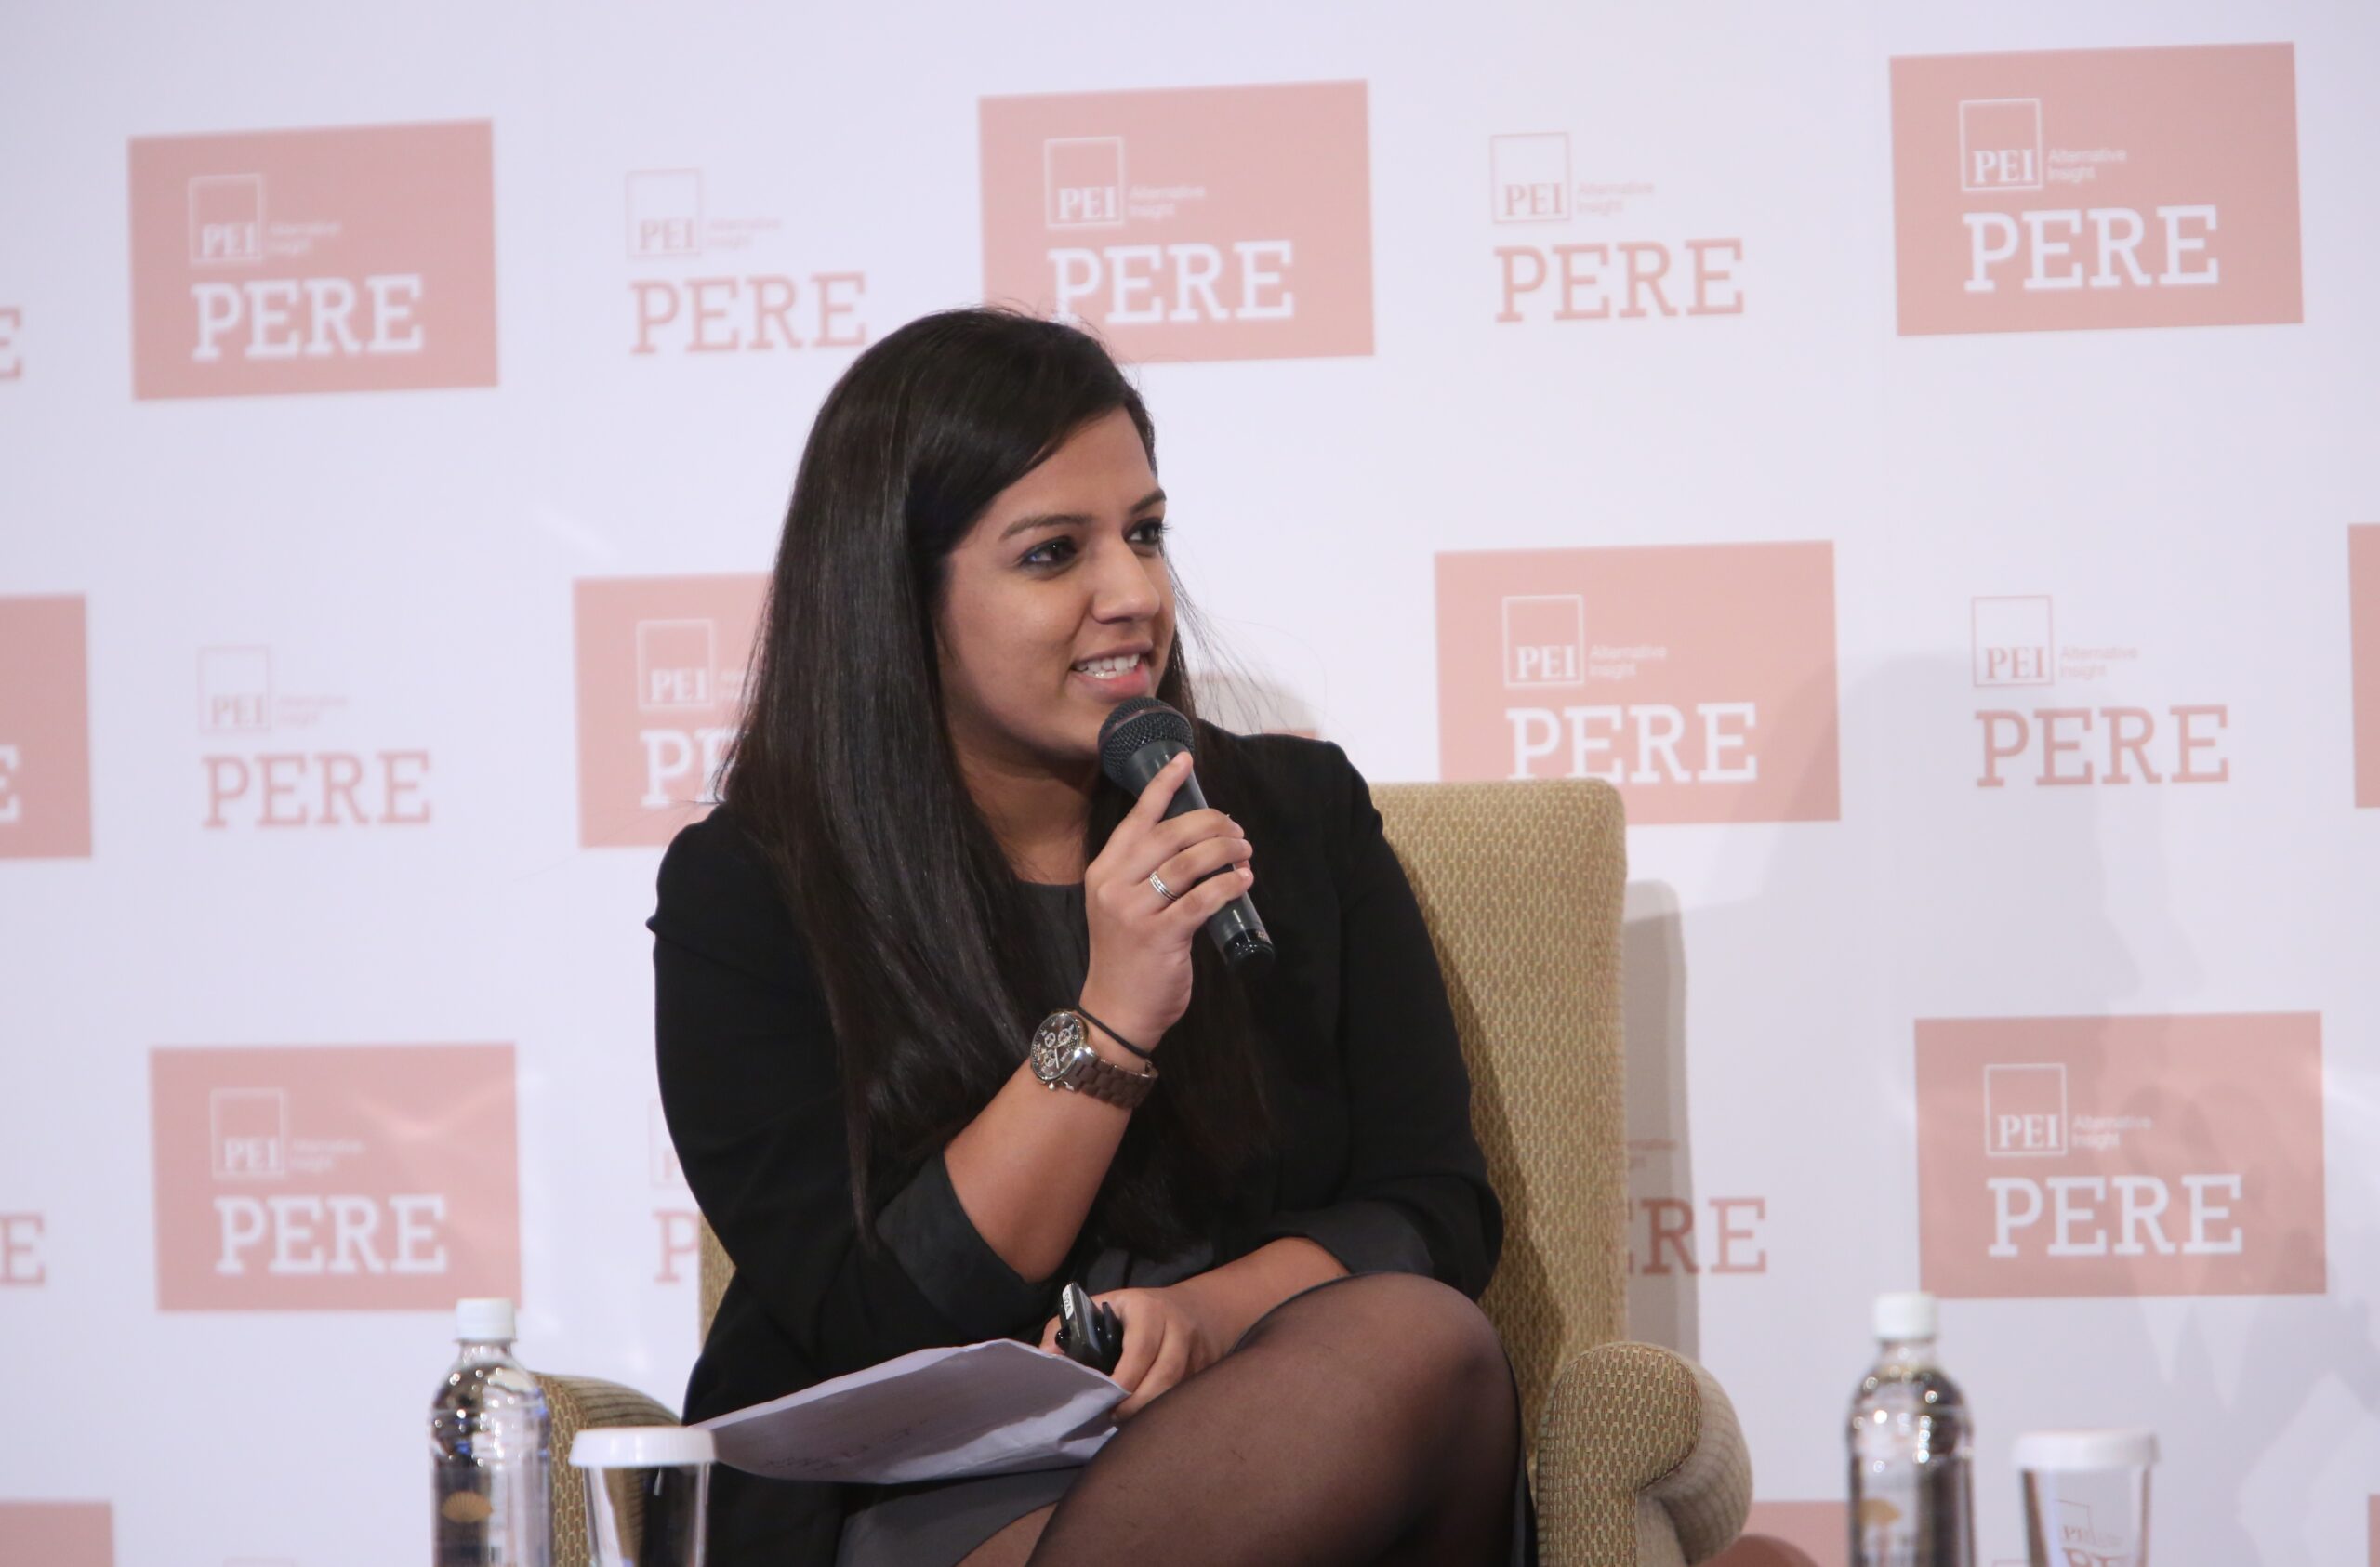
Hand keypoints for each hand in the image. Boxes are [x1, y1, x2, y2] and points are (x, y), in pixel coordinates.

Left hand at [1038, 1284, 1227, 1419]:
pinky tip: (1148, 1421)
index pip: (1140, 1349)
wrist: (1199, 1309)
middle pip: (1165, 1376)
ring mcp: (1197, 1353)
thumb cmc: (1136, 1312)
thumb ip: (1067, 1328)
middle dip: (1138, 1404)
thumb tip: (1044, 1356)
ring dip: (1152, 1412)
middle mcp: (1177, 1329)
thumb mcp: (1103, 1306)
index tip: (1107, 1400)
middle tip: (1114, 1417)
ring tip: (1127, 1422)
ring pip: (1177, 1390)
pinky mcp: (1207, 1372)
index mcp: (1148, 1310)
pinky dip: (1167, 1412)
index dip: (1124, 1380)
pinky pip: (1186, 1397)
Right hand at [1078, 752, 1254, 1045]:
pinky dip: (1228, 885)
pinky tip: (1243, 881)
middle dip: (1211, 824)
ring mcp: (1135, 911)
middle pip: (1170, 835)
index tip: (1184, 760)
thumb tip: (1196, 841)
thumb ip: (1145, 875)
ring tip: (1245, 852)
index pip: (1137, 819)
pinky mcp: (1160, 936)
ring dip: (1225, 851)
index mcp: (1104, 871)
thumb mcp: (1121, 906)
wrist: (1116, 1009)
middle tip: (1236, 829)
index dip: (1163, 786)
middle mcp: (1114, 885)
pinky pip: (1203, 899)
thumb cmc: (1126, 956)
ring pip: (1190, 863)